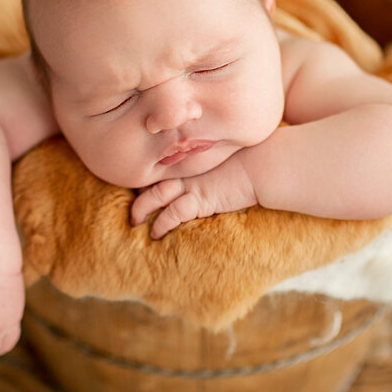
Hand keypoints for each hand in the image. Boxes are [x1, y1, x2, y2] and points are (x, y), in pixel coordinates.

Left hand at [130, 154, 257, 238]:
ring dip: (141, 209)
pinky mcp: (200, 200)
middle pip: (151, 178)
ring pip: (154, 196)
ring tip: (135, 222)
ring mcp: (190, 184)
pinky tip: (156, 234)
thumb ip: (209, 162)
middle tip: (130, 204)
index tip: (140, 185)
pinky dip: (161, 224)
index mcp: (188, 159)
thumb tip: (209, 168)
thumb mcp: (223, 157)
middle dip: (137, 192)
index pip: (160, 166)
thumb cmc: (248, 159)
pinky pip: (173, 213)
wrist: (261, 164)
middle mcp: (185, 169)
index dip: (148, 175)